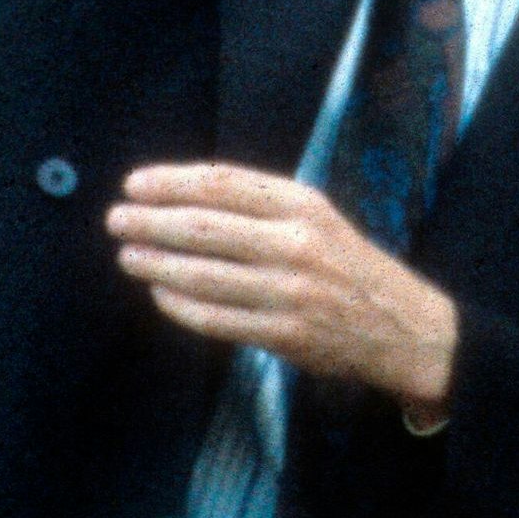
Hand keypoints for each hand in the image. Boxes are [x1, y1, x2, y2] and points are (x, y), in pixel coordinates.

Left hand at [108, 165, 458, 412]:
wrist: (402, 327)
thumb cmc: (346, 264)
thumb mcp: (317, 217)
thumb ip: (260, 206)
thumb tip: (183, 196)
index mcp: (303, 204)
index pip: (222, 184)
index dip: (171, 182)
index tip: (134, 184)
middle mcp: (295, 243)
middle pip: (204, 227)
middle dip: (151, 222)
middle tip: (116, 220)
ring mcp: (288, 292)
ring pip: (203, 275)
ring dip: (156, 265)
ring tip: (127, 256)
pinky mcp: (284, 336)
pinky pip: (216, 319)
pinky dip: (180, 306)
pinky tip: (159, 295)